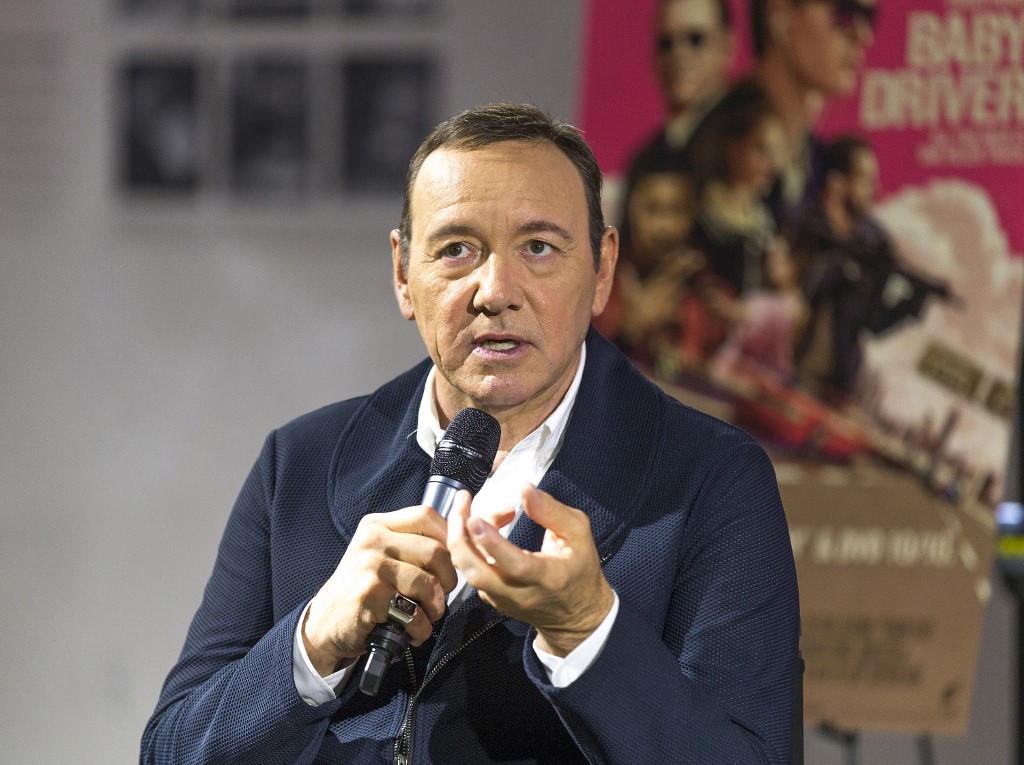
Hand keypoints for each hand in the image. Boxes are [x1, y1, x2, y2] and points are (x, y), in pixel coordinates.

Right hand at [302, 505, 457, 676]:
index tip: (451, 562)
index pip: (426, 515)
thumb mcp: (380, 554)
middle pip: (436, 551)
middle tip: (439, 597)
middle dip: (448, 579)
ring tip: (427, 617)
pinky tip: (412, 632)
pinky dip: (421, 628)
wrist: (325, 623)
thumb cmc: (362, 589)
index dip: (449, 538)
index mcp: (377, 525)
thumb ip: (410, 543)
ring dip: (436, 608)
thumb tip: (458, 541)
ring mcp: (370, 566)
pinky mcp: (370, 594)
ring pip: (429, 583)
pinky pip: (415, 612)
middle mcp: (372, 540)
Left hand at [447, 485, 614, 656]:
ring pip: (469, 571)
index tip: (475, 518)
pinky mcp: (492, 600)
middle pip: (478, 573)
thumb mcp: (578, 533)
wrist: (577, 614)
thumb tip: (524, 488)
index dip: (491, 542)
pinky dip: (469, 547)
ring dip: (464, 537)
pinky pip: (471, 572)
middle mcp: (520, 593)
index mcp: (547, 577)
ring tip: (474, 510)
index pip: (514, 564)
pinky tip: (482, 528)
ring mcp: (502, 600)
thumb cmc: (580, 569)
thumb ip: (551, 511)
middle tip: (461, 502)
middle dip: (460, 537)